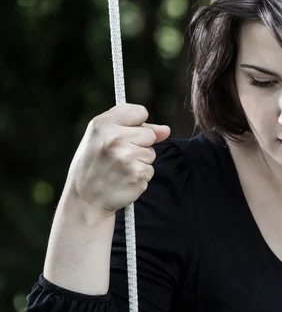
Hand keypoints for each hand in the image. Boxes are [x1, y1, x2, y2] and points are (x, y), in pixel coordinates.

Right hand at [65, 103, 169, 217]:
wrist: (85, 199)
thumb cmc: (94, 165)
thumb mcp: (102, 138)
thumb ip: (134, 127)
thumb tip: (166, 130)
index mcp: (102, 124)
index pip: (140, 112)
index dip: (138, 124)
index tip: (126, 134)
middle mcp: (115, 139)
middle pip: (150, 134)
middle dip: (140, 145)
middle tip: (118, 156)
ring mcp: (127, 157)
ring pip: (151, 153)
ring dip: (140, 161)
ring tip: (119, 169)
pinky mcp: (137, 174)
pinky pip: (150, 169)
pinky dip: (141, 175)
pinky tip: (124, 179)